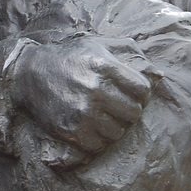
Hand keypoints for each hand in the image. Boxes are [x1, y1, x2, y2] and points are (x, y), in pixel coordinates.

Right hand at [7, 35, 160, 166]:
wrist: (31, 75)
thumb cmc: (71, 58)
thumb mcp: (99, 44)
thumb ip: (129, 52)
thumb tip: (158, 74)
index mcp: (105, 67)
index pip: (143, 90)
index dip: (142, 92)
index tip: (132, 92)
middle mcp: (95, 90)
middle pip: (134, 113)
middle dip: (130, 110)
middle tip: (118, 105)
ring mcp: (82, 112)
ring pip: (119, 132)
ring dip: (115, 126)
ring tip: (105, 115)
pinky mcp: (71, 130)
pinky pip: (100, 145)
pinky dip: (99, 139)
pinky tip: (92, 126)